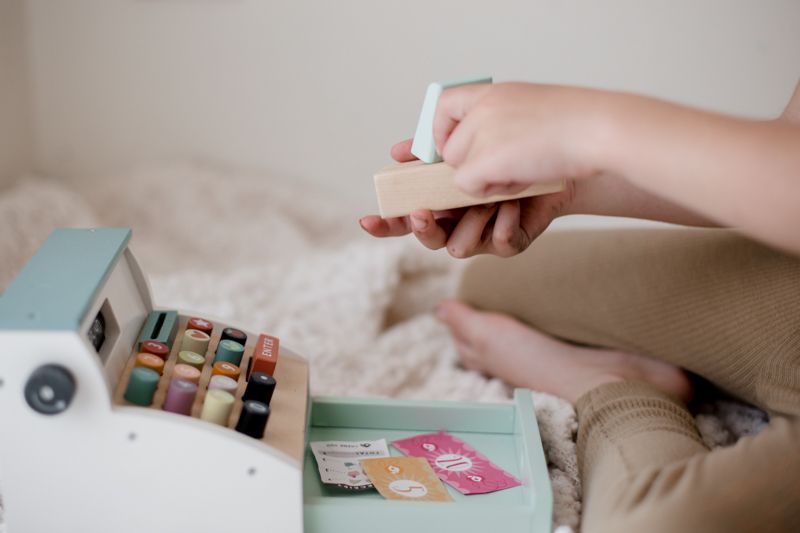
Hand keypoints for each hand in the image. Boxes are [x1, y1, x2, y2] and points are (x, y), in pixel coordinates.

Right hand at [359, 139, 575, 257]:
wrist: (555, 156)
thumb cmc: (511, 146)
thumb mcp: (466, 136)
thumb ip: (430, 146)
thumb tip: (396, 151)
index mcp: (441, 199)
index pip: (403, 216)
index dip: (384, 223)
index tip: (366, 220)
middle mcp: (458, 220)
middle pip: (427, 238)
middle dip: (422, 227)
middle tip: (422, 211)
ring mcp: (483, 235)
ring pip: (459, 247)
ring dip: (472, 218)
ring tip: (491, 195)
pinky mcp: (510, 243)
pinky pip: (499, 243)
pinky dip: (505, 220)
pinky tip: (515, 203)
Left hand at [435, 82, 605, 196]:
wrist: (599, 129)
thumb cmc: (580, 124)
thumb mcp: (534, 109)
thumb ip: (505, 120)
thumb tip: (486, 148)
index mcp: (495, 92)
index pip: (444, 104)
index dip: (441, 129)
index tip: (448, 145)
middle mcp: (483, 107)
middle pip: (449, 147)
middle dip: (471, 164)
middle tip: (505, 166)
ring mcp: (482, 132)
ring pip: (457, 169)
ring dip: (485, 179)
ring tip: (520, 170)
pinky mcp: (486, 159)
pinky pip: (466, 185)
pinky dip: (490, 191)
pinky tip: (520, 180)